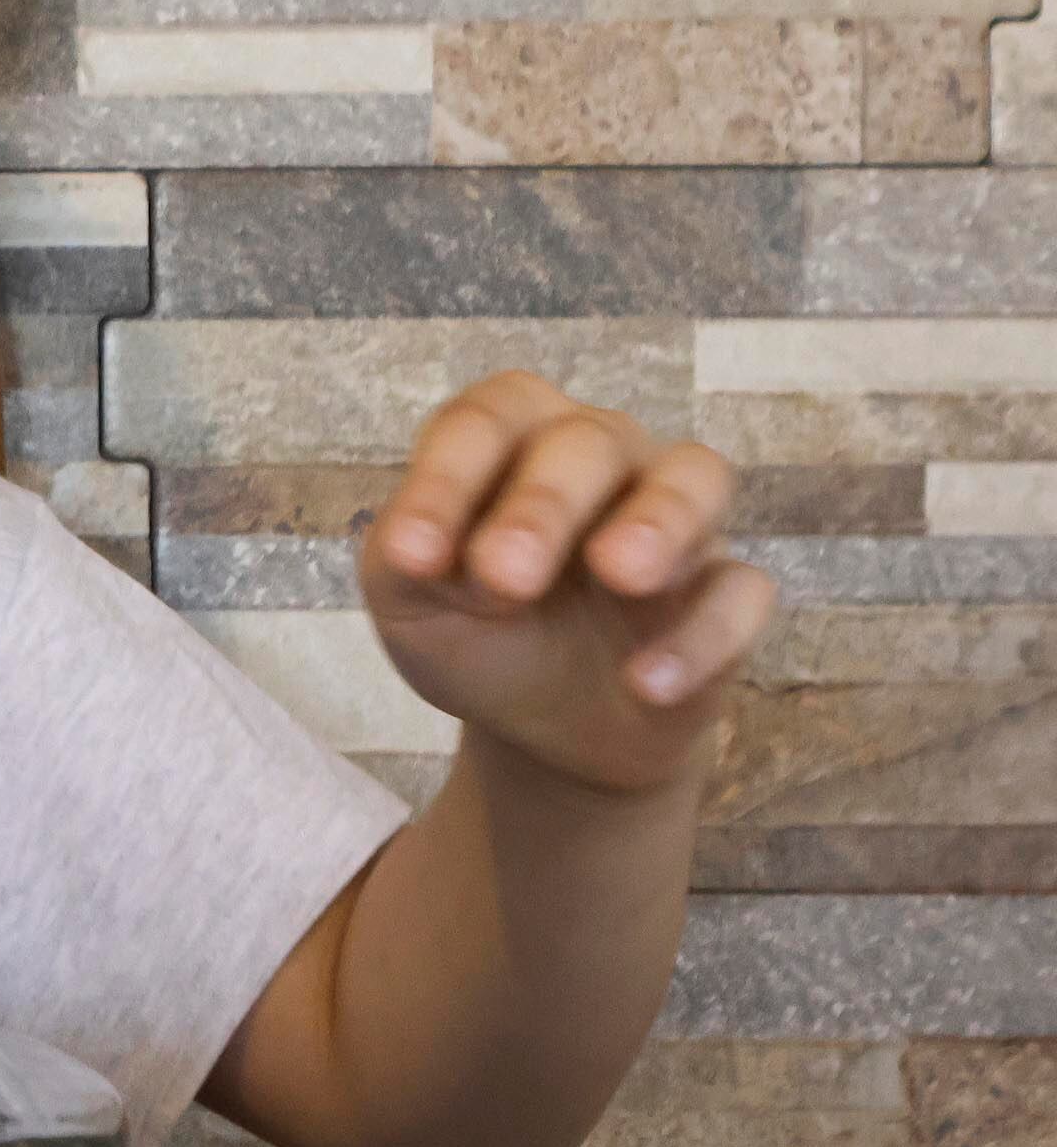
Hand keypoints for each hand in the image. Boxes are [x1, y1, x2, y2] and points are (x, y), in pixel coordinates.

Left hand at [357, 372, 778, 798]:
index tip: (411, 557)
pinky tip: (646, 685)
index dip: (447, 478)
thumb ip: (404, 562)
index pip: (486, 420)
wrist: (542, 726)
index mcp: (513, 440)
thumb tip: (410, 550)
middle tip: (505, 575)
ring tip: (622, 575)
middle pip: (588, 440)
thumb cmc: (472, 630)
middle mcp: (604, 455)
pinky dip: (701, 636)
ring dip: (661, 518)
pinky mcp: (725, 594)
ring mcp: (676, 519)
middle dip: (545, 502)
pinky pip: (741, 593)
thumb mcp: (410, 600)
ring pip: (695, 476)